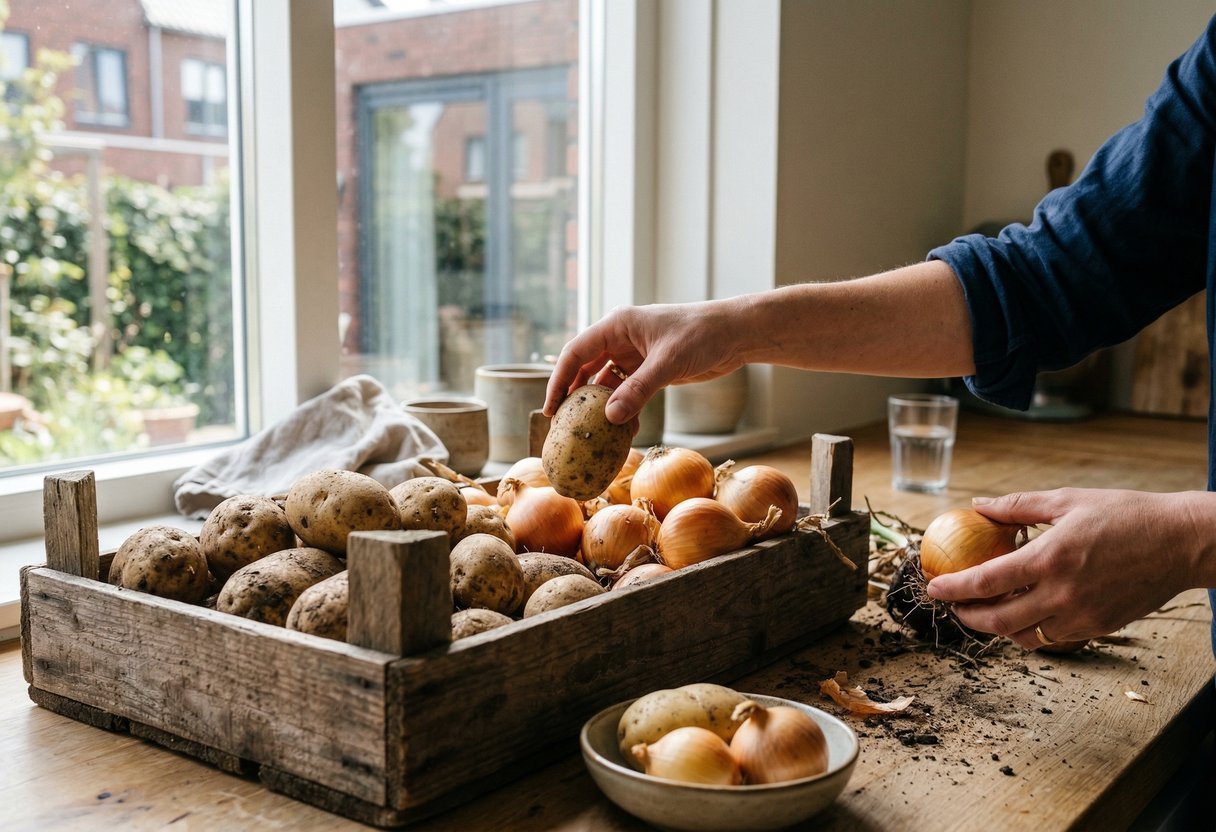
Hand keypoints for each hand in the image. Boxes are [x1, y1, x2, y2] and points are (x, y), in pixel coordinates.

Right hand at [543, 301, 744, 423]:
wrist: (735, 334)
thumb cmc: (702, 335)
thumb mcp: (668, 363)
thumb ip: (638, 390)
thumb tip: (610, 418)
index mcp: (617, 325)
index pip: (576, 353)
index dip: (559, 380)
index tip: (551, 409)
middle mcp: (621, 338)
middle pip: (585, 369)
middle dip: (575, 397)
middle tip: (564, 427)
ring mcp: (635, 355)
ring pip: (607, 384)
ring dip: (602, 407)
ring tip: (593, 433)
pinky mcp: (650, 370)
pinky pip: (628, 392)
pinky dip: (624, 410)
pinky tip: (624, 430)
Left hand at [924, 488, 1212, 649]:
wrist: (1182, 542)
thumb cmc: (1125, 514)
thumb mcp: (1067, 500)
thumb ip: (1017, 506)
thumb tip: (978, 505)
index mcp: (1051, 558)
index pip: (987, 582)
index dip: (954, 589)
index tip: (933, 588)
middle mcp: (1063, 593)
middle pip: (998, 622)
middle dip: (968, 618)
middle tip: (954, 607)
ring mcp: (1083, 615)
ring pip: (1025, 636)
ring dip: (998, 628)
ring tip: (986, 610)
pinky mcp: (1100, 627)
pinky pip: (1053, 636)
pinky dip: (1031, 629)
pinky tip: (1025, 611)